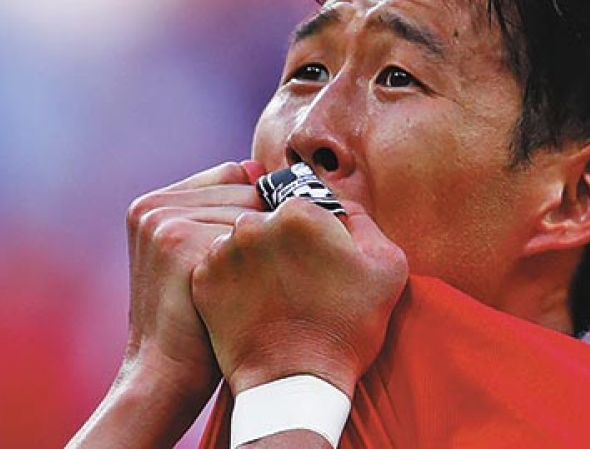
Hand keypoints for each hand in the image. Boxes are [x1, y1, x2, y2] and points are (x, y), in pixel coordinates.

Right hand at [70, 161, 265, 446]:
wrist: (163, 378)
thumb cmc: (195, 322)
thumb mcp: (198, 259)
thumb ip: (219, 215)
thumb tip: (263, 172)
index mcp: (152, 204)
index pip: (232, 173)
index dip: (257, 206)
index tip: (262, 245)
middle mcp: (153, 206)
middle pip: (246, 186)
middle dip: (264, 224)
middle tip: (264, 268)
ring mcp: (164, 222)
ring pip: (252, 210)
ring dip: (266, 243)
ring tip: (259, 282)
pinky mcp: (179, 242)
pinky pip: (251, 232)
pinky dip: (264, 260)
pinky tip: (257, 291)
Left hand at [191, 197, 408, 396]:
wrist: (296, 383)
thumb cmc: (348, 327)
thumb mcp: (387, 265)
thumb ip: (363, 220)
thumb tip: (339, 207)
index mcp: (297, 212)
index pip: (306, 205)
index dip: (318, 232)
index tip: (322, 260)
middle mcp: (253, 224)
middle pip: (271, 220)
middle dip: (283, 242)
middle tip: (300, 280)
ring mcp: (223, 253)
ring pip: (244, 242)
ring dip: (257, 259)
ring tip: (277, 296)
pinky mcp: (203, 281)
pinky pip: (221, 267)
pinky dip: (235, 282)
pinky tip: (255, 305)